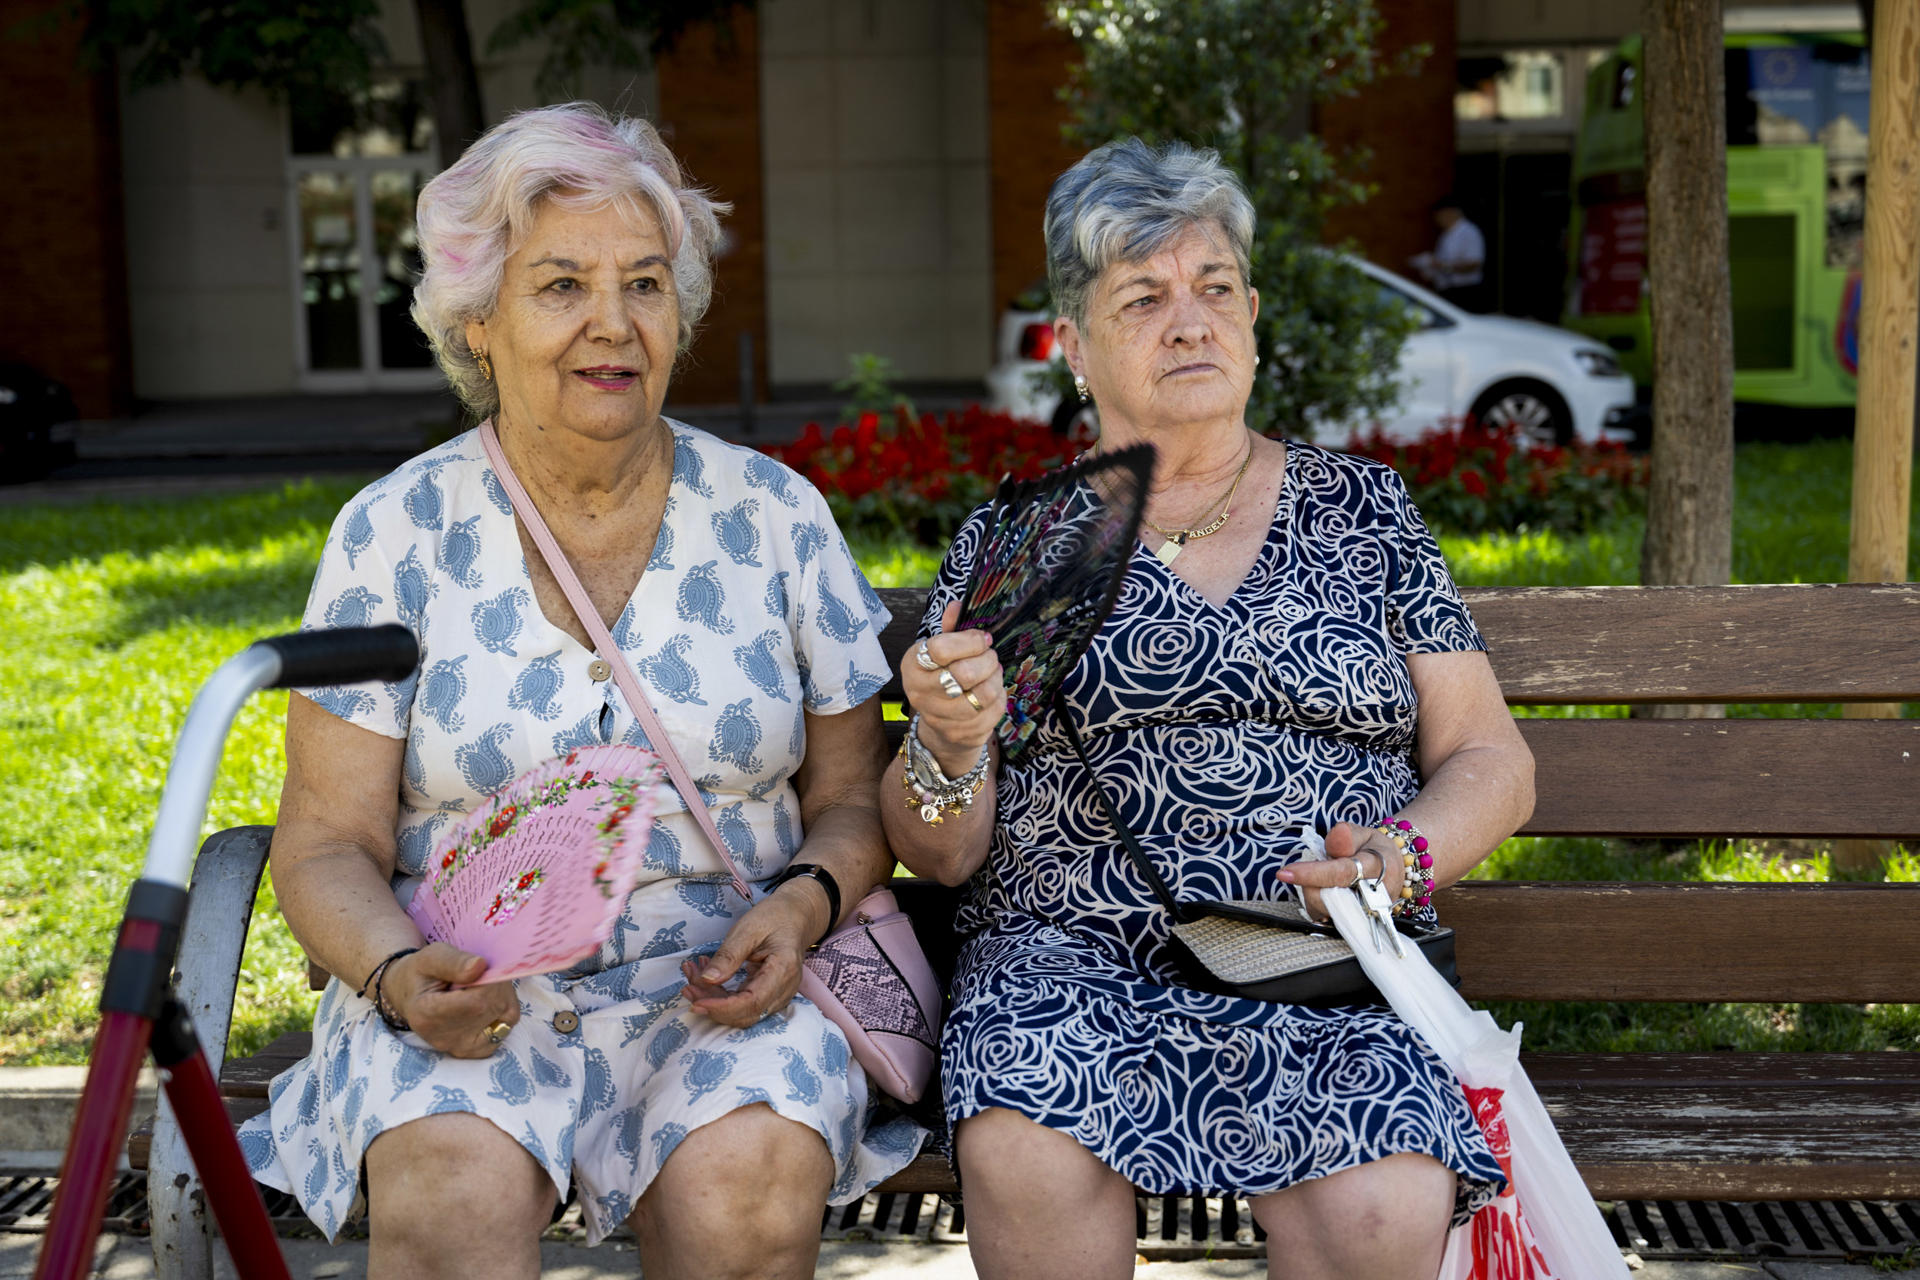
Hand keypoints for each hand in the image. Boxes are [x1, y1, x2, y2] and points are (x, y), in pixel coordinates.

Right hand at [383, 942, 518, 1058]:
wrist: (410, 996)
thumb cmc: (422, 973)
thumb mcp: (432, 956)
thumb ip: (454, 961)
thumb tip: (480, 966)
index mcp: (427, 1014)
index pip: (477, 1001)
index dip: (488, 980)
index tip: (479, 967)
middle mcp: (443, 1038)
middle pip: (492, 1008)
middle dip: (495, 985)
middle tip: (480, 974)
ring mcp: (460, 1048)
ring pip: (505, 1018)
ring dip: (502, 997)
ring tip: (480, 988)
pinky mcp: (475, 1051)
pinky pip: (506, 1028)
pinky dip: (503, 1011)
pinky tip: (486, 1003)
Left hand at [679, 880, 825, 1027]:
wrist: (794, 917)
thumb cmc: (774, 917)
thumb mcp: (748, 928)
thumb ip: (729, 955)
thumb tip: (708, 979)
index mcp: (783, 970)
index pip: (752, 1002)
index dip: (722, 1007)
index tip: (696, 1002)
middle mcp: (784, 989)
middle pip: (745, 1013)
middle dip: (713, 1005)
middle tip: (687, 987)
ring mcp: (777, 995)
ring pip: (741, 1012)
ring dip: (713, 1001)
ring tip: (692, 976)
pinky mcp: (767, 995)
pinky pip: (742, 1004)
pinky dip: (720, 996)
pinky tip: (703, 979)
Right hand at [903, 601, 1004, 773]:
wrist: (941, 728)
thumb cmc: (942, 677)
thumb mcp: (941, 651)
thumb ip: (951, 629)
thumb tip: (958, 605)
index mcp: (913, 664)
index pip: (941, 648)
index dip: (970, 641)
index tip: (983, 638)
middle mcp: (919, 692)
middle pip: (965, 673)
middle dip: (987, 659)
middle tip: (991, 656)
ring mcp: (939, 717)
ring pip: (983, 694)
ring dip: (995, 679)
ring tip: (993, 673)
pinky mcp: (960, 734)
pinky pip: (993, 712)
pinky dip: (999, 698)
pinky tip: (993, 693)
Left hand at [1275, 823, 1403, 921]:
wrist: (1394, 873)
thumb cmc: (1375, 851)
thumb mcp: (1365, 834)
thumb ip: (1347, 836)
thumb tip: (1337, 833)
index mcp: (1377, 868)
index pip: (1341, 873)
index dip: (1312, 874)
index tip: (1284, 873)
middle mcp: (1372, 897)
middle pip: (1327, 898)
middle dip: (1310, 882)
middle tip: (1316, 867)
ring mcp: (1363, 915)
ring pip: (1322, 910)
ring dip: (1312, 891)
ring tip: (1323, 877)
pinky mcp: (1352, 924)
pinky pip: (1323, 917)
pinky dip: (1316, 902)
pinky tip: (1324, 890)